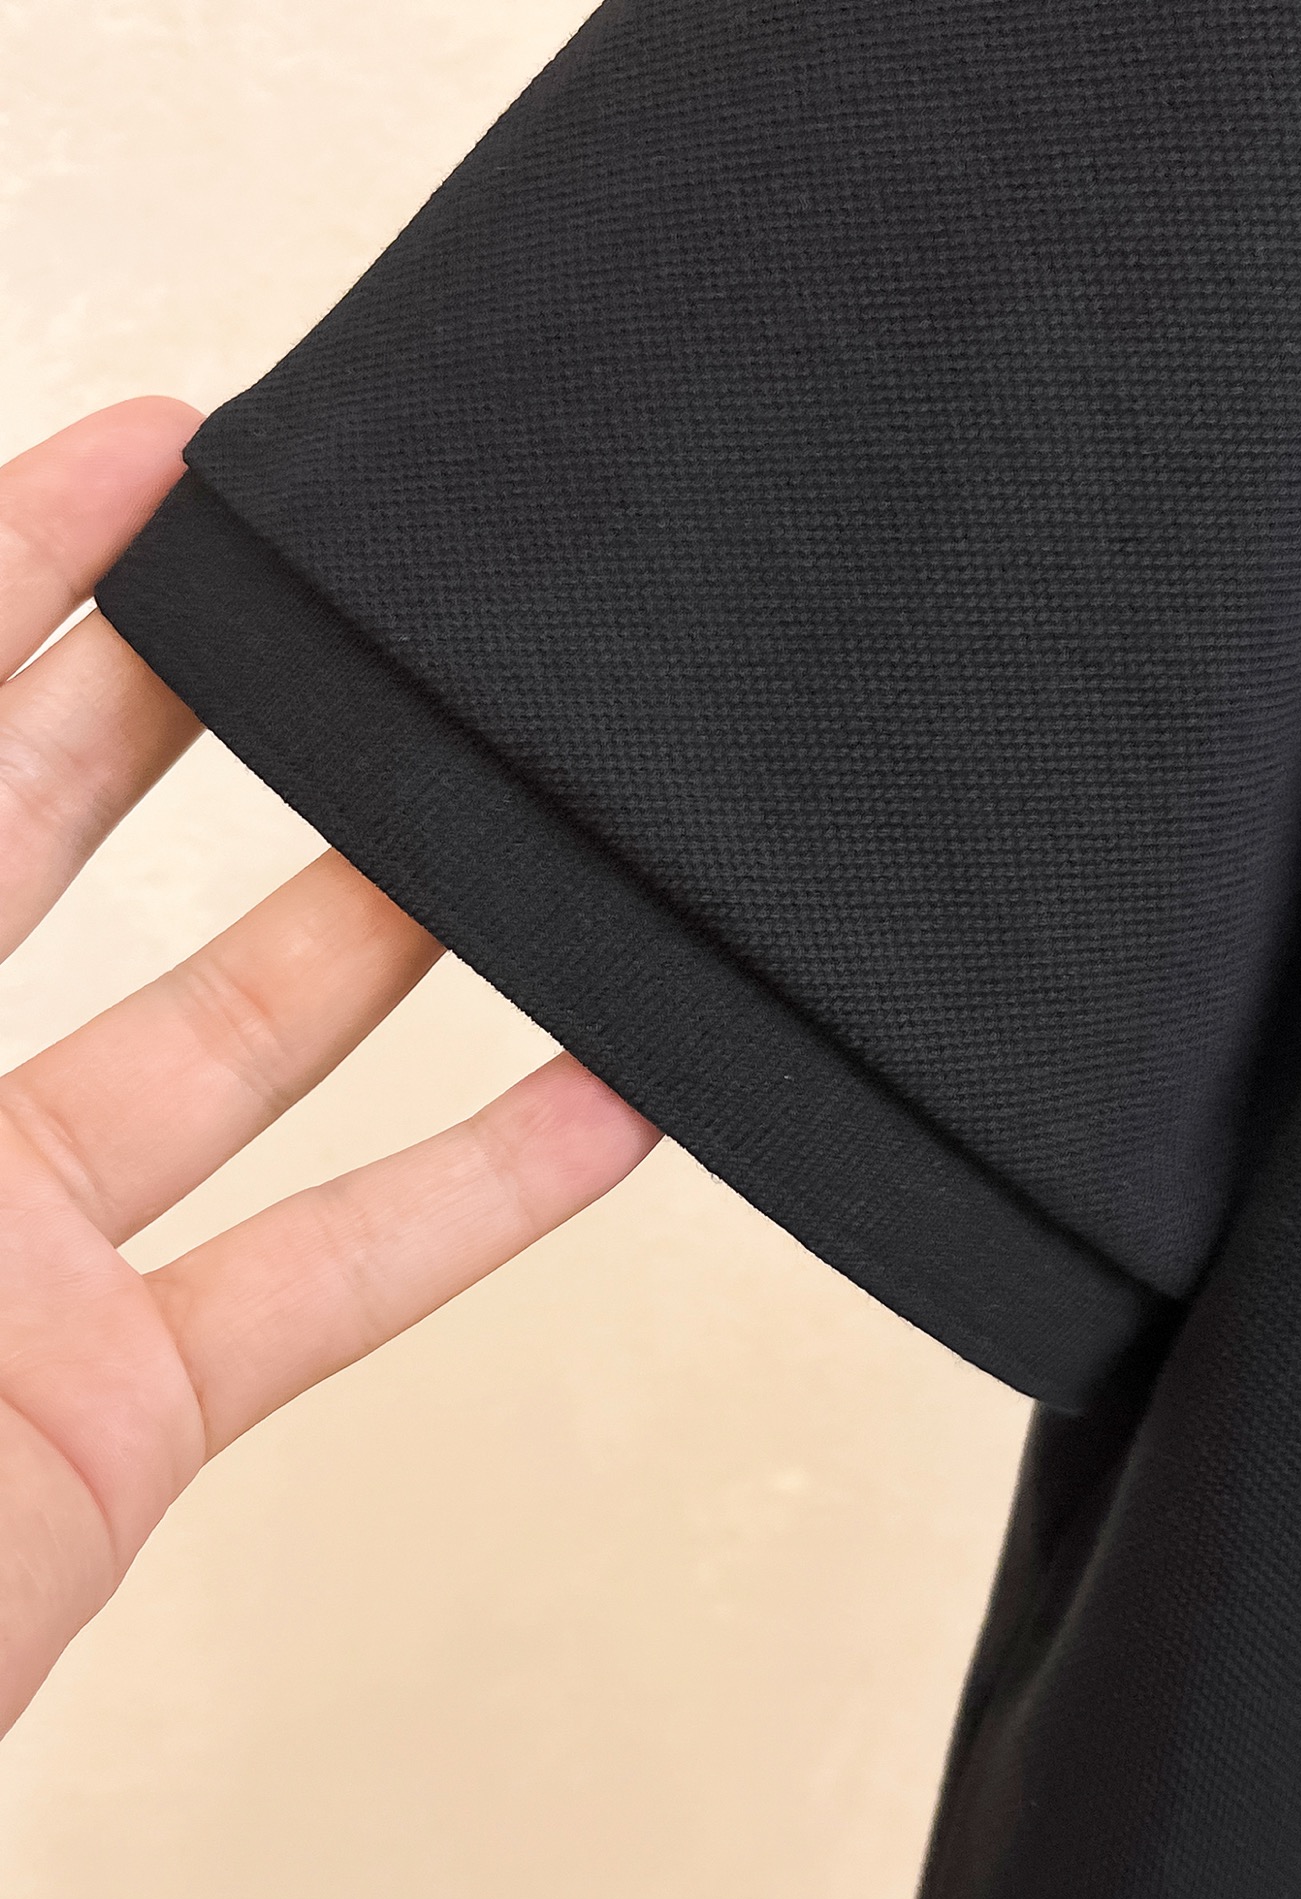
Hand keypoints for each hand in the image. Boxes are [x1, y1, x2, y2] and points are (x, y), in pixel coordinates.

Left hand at [0, 400, 660, 1734]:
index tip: (155, 451)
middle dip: (190, 683)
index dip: (19, 565)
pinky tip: (604, 1110)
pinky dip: (477, 1197)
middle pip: (49, 827)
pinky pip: (326, 1277)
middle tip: (322, 576)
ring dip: (388, 927)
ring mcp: (17, 1255)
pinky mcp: (120, 1406)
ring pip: (232, 1045)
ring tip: (512, 818)